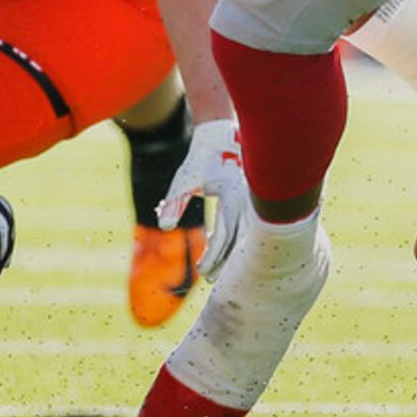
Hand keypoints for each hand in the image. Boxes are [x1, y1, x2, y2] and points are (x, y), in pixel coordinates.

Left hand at [155, 117, 246, 280]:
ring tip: (217, 271)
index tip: (201, 271)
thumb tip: (164, 227)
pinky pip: (247, 229)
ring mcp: (253, 203)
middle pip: (238, 242)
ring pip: (246, 238)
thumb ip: (174, 202)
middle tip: (209, 279)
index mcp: (233, 197)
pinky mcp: (251, 202)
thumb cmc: (201, 158)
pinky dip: (237, 242)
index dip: (213, 257)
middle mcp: (247, 203)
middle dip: (224, 263)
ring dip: (233, 256)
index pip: (225, 237)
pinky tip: (224, 250)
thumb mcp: (184, 178)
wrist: (221, 137)